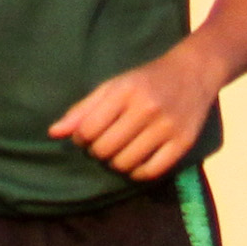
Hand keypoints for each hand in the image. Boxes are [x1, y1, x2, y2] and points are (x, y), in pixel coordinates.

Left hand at [50, 38, 231, 180]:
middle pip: (106, 149)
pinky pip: (150, 172)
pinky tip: (136, 161)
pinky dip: (137, 172)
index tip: (87, 135)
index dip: (81, 138)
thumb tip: (54, 133)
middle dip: (98, 151)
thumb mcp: (113, 87)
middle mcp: (147, 109)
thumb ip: (83, 109)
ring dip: (116, 163)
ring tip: (120, 151)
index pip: (89, 130)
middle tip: (104, 143)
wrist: (193, 73)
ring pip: (126, 164)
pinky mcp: (183, 143)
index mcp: (126, 92)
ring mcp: (168, 127)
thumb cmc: (146, 80)